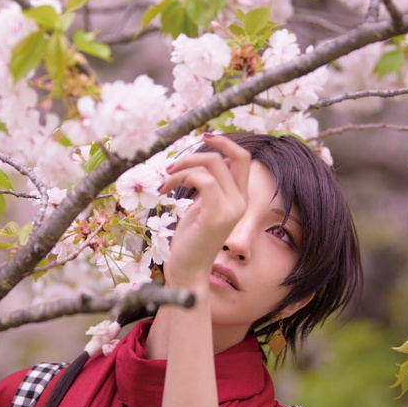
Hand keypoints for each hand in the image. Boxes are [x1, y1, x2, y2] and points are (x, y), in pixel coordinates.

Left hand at [158, 134, 249, 289]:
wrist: (188, 271)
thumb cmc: (191, 240)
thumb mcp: (201, 206)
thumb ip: (208, 186)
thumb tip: (203, 161)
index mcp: (239, 198)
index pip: (243, 159)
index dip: (225, 142)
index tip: (204, 136)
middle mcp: (241, 201)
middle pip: (229, 157)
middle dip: (196, 153)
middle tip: (171, 165)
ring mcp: (232, 208)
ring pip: (212, 165)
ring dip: (182, 166)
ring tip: (164, 180)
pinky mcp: (217, 215)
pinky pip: (203, 179)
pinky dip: (182, 177)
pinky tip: (167, 190)